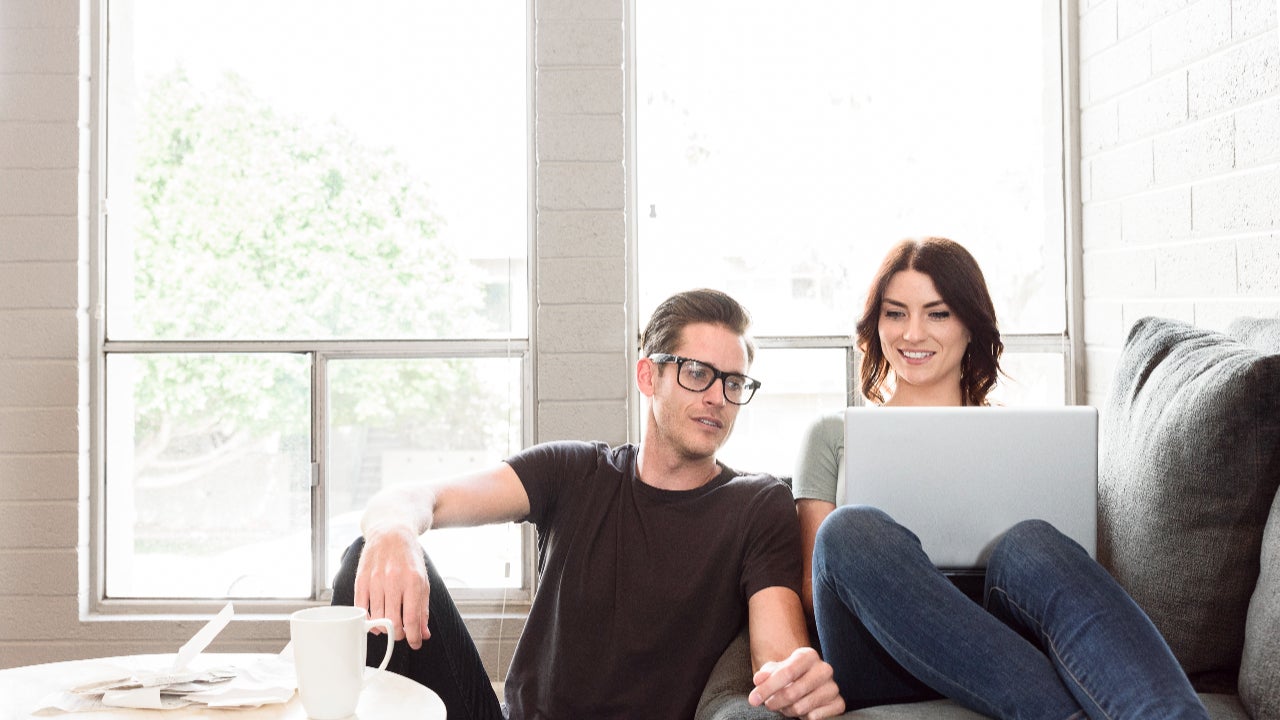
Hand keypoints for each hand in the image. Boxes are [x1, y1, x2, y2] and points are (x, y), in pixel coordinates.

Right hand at [354, 524, 430, 648]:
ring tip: (389, 627)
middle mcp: (394, 581)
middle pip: (392, 622)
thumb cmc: (409, 558)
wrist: (391, 533)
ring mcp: (375, 580)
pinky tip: (374, 621)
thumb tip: (423, 634)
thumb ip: (423, 609)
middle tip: (401, 635)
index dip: (413, 638)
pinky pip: (360, 608)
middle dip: (397, 635)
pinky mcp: (361, 580)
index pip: (411, 619)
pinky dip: (367, 620)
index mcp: (414, 581)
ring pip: (376, 618)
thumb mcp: (423, 581)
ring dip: (383, 629)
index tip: (415, 644)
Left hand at [748, 647, 844, 719]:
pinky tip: (802, 709)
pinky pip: (815, 717)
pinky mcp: (838, 703)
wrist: (806, 681)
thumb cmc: (788, 676)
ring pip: (802, 707)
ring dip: (788, 710)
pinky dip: (804, 717)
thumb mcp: (774, 670)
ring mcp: (833, 687)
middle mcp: (824, 669)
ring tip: (785, 706)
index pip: (786, 673)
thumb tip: (758, 680)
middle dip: (775, 702)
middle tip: (769, 704)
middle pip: (793, 693)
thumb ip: (765, 674)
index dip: (768, 688)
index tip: (753, 699)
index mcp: (808, 655)